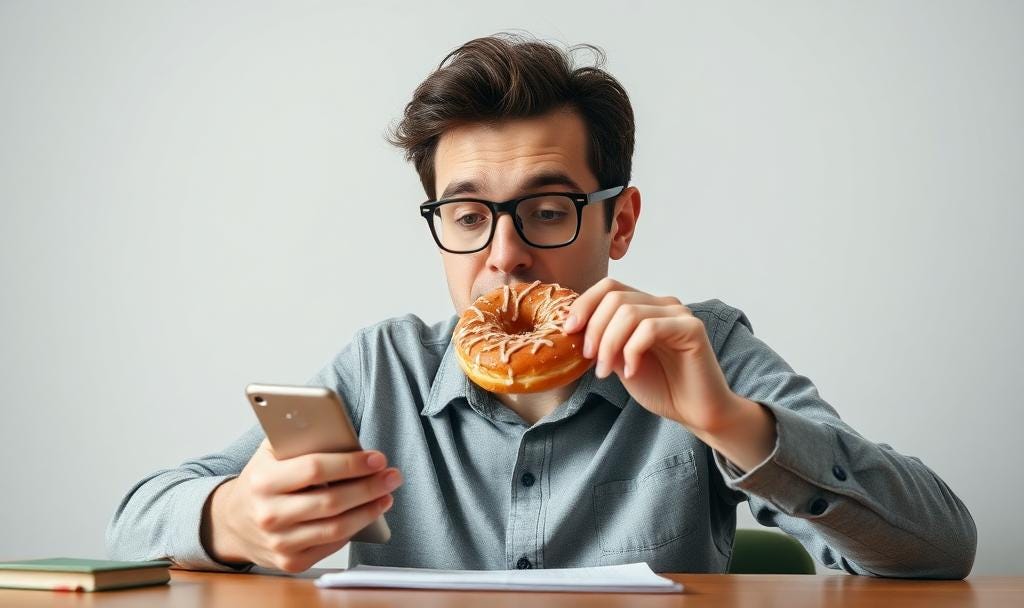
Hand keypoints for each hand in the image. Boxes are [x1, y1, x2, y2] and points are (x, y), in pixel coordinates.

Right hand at [202, 439, 401, 572]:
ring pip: (336, 528)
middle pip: (331, 501)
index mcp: (263, 480)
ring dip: (369, 510)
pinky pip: (331, 545)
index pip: (314, 469)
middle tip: (392, 475)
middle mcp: (268, 514)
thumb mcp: (272, 452)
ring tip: (386, 494)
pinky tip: (367, 513)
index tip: (377, 458)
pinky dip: (354, 528)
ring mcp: (278, 542)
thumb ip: (301, 438)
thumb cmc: (262, 479)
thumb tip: (341, 429)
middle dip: (369, 487)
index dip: (351, 463)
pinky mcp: (289, 561)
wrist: (232, 521)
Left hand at [564, 277, 741, 432]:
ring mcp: (679, 314)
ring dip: (609, 345)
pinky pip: (650, 328)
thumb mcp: (619, 360)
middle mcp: (662, 304)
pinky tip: (632, 372)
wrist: (694, 412)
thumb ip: (604, 340)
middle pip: (614, 298)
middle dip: (594, 329)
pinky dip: (632, 351)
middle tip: (590, 360)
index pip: (609, 287)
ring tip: (606, 372)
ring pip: (629, 313)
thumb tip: (574, 326)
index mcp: (645, 306)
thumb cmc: (660, 386)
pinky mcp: (692, 329)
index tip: (569, 331)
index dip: (584, 304)